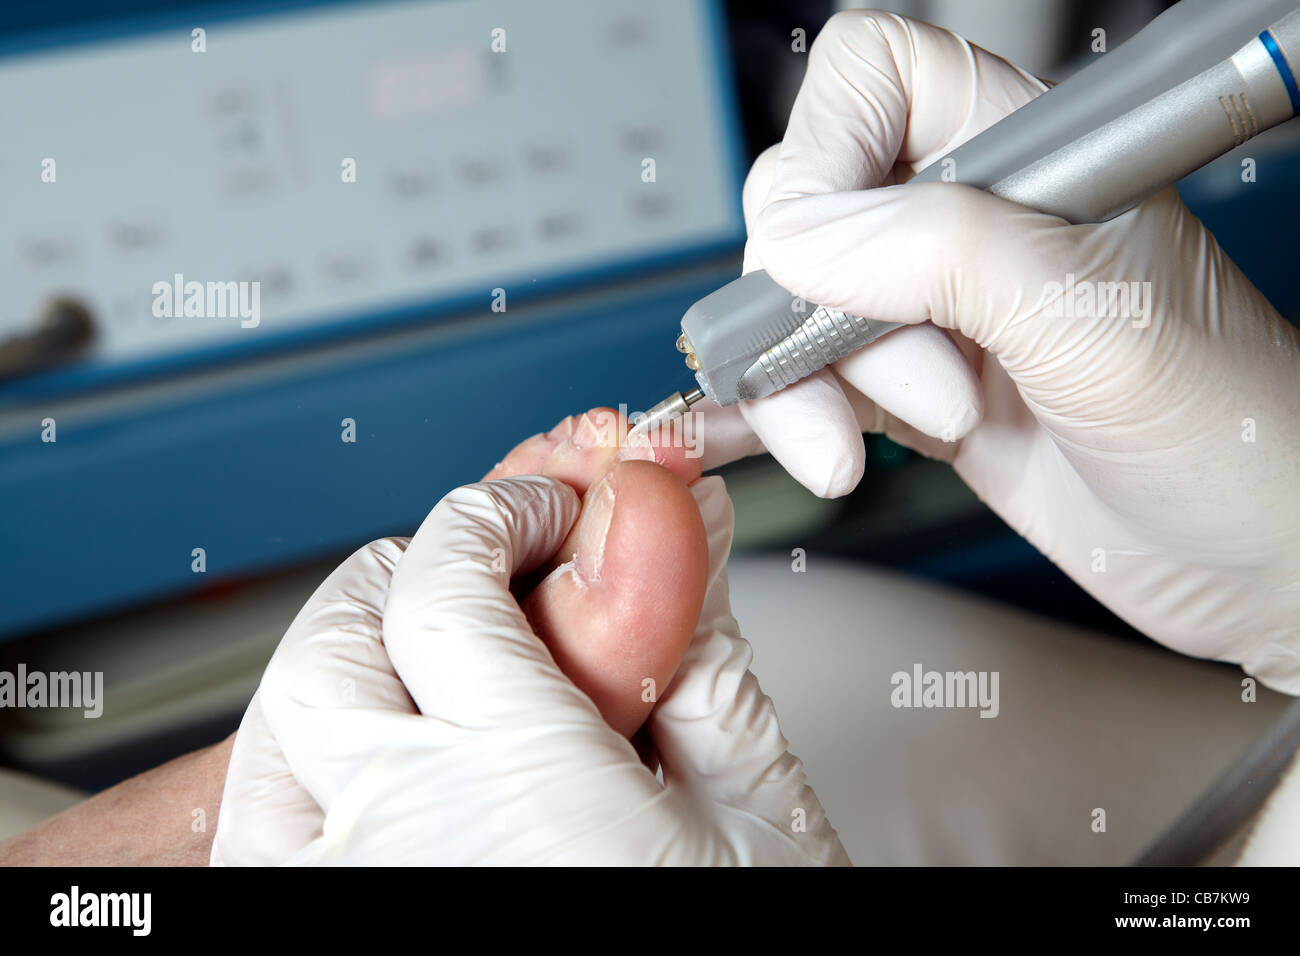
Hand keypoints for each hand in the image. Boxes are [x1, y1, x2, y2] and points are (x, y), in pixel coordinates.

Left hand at [213, 411, 845, 864]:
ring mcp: (332, 890)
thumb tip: (677, 519)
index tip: (544, 515)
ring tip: (435, 667)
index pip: (444, 577)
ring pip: (276, 723)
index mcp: (512, 784)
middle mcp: (388, 835)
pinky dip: (313, 760)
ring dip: (351, 662)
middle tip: (489, 572)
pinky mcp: (306, 928)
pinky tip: (393, 768)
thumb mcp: (755, 822)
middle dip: (412, 572)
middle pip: (333, 634)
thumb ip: (704, 654)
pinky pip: (264, 817)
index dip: (497, 517)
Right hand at [699, 12, 1299, 690]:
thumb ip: (947, 256)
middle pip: (810, 208)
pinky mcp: (914, 391)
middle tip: (920, 376)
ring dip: (815, 385)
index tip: (832, 253)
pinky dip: (794, 419)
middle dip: (832, 308)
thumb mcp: (1098, 323)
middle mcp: (970, 223)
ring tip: (914, 433)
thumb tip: (802, 239)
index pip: (875, 82)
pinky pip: (808, 382)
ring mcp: (937, 311)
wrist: (1251, 563)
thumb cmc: (1237, 431)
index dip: (829, 153)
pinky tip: (823, 452)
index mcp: (1028, 156)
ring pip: (796, 307)